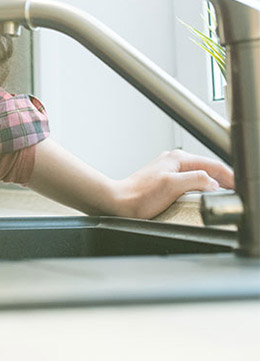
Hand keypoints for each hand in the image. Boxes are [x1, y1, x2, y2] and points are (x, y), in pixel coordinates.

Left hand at [112, 149, 234, 218]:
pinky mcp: (166, 181)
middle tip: (236, 191)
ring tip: (225, 192)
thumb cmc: (140, 195)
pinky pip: (191, 181)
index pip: (212, 164)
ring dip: (214, 182)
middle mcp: (174, 161)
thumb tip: (213, 181)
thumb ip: (196, 179)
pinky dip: (202, 186)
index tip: (239, 185)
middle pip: (207, 168)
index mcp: (178, 159)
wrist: (120, 201)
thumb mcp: (173, 185)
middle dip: (224, 178)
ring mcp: (169, 170)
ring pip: (200, 174)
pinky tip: (205, 194)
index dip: (229, 175)